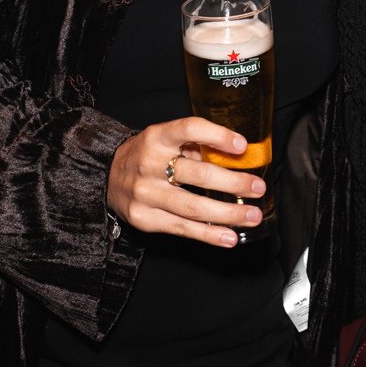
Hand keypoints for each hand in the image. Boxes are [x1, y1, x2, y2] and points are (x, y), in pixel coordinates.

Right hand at [106, 118, 265, 247]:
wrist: (107, 178)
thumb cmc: (148, 156)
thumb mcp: (166, 140)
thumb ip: (197, 145)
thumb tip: (239, 157)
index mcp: (158, 137)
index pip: (190, 129)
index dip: (218, 136)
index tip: (243, 146)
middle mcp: (150, 163)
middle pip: (199, 174)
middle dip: (234, 183)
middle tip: (258, 188)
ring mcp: (146, 193)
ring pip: (194, 206)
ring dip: (228, 213)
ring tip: (252, 216)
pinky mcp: (145, 219)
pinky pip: (182, 228)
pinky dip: (209, 234)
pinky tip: (229, 237)